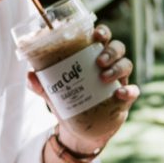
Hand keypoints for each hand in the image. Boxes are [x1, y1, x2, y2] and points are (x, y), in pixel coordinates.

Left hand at [49, 26, 137, 148]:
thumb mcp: (53, 93)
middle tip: (99, 61)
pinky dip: (129, 90)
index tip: (96, 35)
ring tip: (103, 77)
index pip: (102, 38)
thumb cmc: (69, 101)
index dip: (102, 32)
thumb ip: (41, 84)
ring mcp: (119, 81)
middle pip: (118, 48)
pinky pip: (133, 91)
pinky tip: (120, 93)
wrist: (80, 130)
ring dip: (117, 67)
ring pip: (126, 64)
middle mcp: (109, 65)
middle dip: (110, 50)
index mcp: (92, 57)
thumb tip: (30, 76)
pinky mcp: (125, 99)